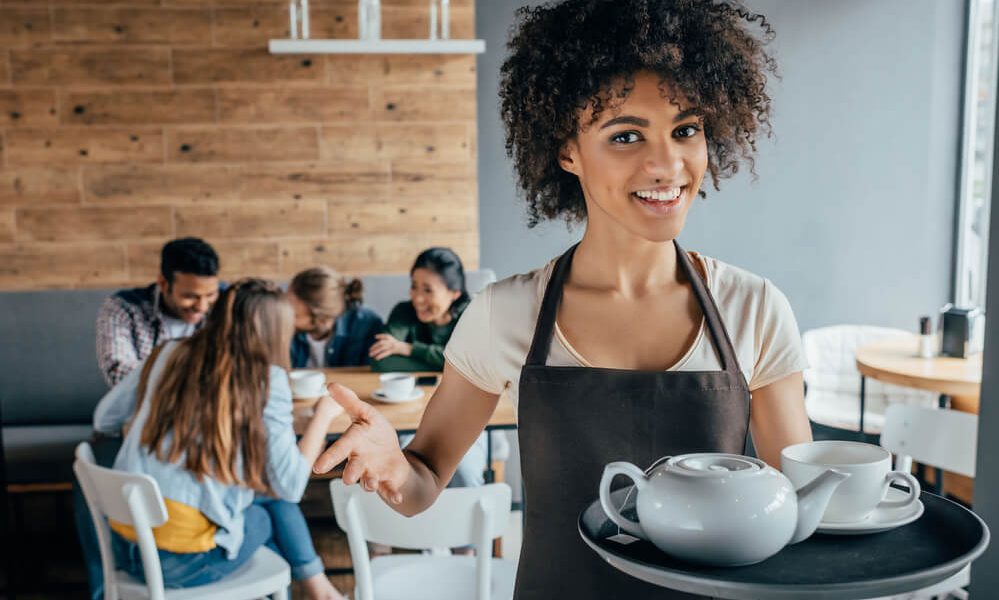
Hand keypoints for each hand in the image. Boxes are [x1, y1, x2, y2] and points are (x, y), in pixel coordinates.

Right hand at [314, 383, 409, 503]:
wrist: (391, 456)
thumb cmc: (374, 435)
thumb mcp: (365, 414)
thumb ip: (349, 401)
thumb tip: (331, 384)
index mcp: (354, 445)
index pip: (340, 449)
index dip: (329, 458)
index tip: (317, 468)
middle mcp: (360, 462)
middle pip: (353, 468)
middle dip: (350, 473)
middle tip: (348, 479)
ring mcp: (374, 473)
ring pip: (368, 481)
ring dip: (369, 483)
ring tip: (371, 484)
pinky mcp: (388, 481)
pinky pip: (389, 490)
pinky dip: (392, 494)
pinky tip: (397, 498)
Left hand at [369, 333, 411, 359]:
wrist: (409, 350)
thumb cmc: (401, 348)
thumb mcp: (394, 343)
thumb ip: (388, 341)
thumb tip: (379, 341)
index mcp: (392, 338)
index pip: (385, 336)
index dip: (380, 336)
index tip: (375, 337)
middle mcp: (392, 341)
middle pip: (381, 343)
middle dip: (374, 346)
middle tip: (369, 350)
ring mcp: (393, 345)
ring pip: (382, 348)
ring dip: (375, 351)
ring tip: (371, 355)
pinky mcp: (394, 350)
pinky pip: (386, 353)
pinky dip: (380, 355)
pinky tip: (377, 358)